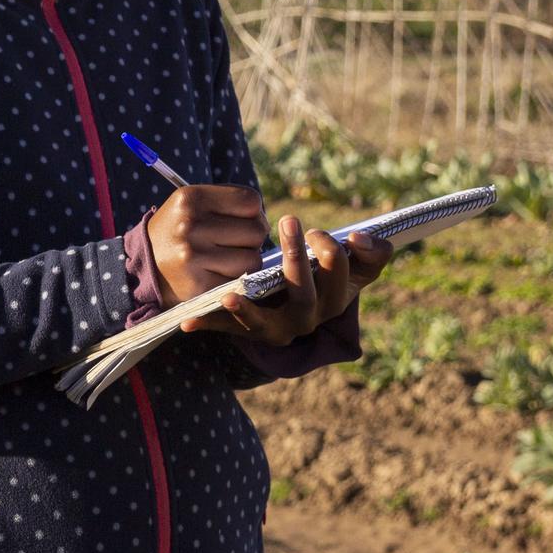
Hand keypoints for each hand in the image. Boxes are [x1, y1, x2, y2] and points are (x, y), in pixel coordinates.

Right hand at [147, 184, 275, 306]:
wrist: (143, 265)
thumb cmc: (179, 231)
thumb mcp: (192, 205)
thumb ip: (228, 202)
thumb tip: (266, 218)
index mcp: (190, 198)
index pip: (251, 201)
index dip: (253, 212)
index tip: (241, 221)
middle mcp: (190, 225)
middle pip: (256, 231)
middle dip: (252, 239)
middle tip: (234, 243)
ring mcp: (192, 256)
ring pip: (252, 260)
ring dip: (245, 262)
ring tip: (225, 259)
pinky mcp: (197, 285)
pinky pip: (239, 282)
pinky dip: (235, 280)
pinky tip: (218, 274)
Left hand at [175, 211, 394, 346]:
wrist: (273, 303)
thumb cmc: (310, 273)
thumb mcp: (338, 261)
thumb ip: (365, 251)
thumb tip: (364, 238)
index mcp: (337, 296)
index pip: (353, 278)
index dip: (355, 258)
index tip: (351, 234)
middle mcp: (310, 318)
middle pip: (310, 296)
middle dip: (302, 259)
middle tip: (294, 222)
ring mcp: (277, 328)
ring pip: (271, 321)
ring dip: (253, 303)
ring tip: (239, 285)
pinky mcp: (247, 330)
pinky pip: (228, 329)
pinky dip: (208, 324)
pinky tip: (187, 321)